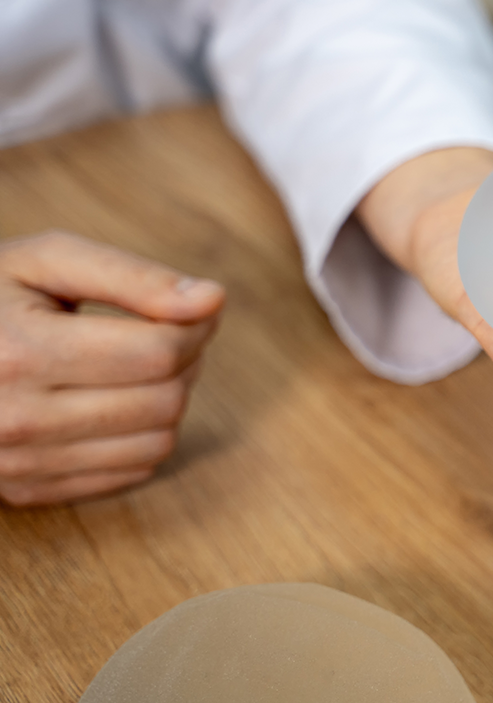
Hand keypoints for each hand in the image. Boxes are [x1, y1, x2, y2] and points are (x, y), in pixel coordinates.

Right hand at [0, 232, 224, 505]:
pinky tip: (117, 400)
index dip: (195, 326)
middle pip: (164, 400)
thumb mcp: (48, 261)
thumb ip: (134, 277)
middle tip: (168, 333)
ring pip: (157, 443)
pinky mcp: (26, 490)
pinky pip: (131, 473)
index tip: (191, 309)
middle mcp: (15, 419)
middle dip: (187, 362)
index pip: (159, 353)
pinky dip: (143, 435)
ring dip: (171, 400)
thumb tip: (213, 301)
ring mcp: (17, 463)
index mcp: (20, 352)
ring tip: (142, 365)